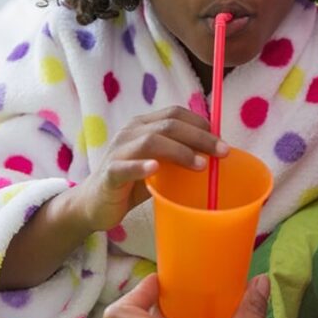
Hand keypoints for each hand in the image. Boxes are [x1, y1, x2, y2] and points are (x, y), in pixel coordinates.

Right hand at [78, 106, 228, 231]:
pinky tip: (155, 169)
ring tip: (201, 165)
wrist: (95, 204)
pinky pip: (124, 167)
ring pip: (151, 141)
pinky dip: (141, 166)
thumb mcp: (158, 165)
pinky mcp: (109, 174)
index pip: (175, 113)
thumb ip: (178, 157)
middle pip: (168, 125)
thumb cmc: (132, 182)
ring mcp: (118, 151)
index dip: (200, 123)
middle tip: (222, 152)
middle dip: (199, 137)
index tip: (221, 141)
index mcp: (143, 125)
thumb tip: (214, 155)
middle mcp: (130, 132)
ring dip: (180, 151)